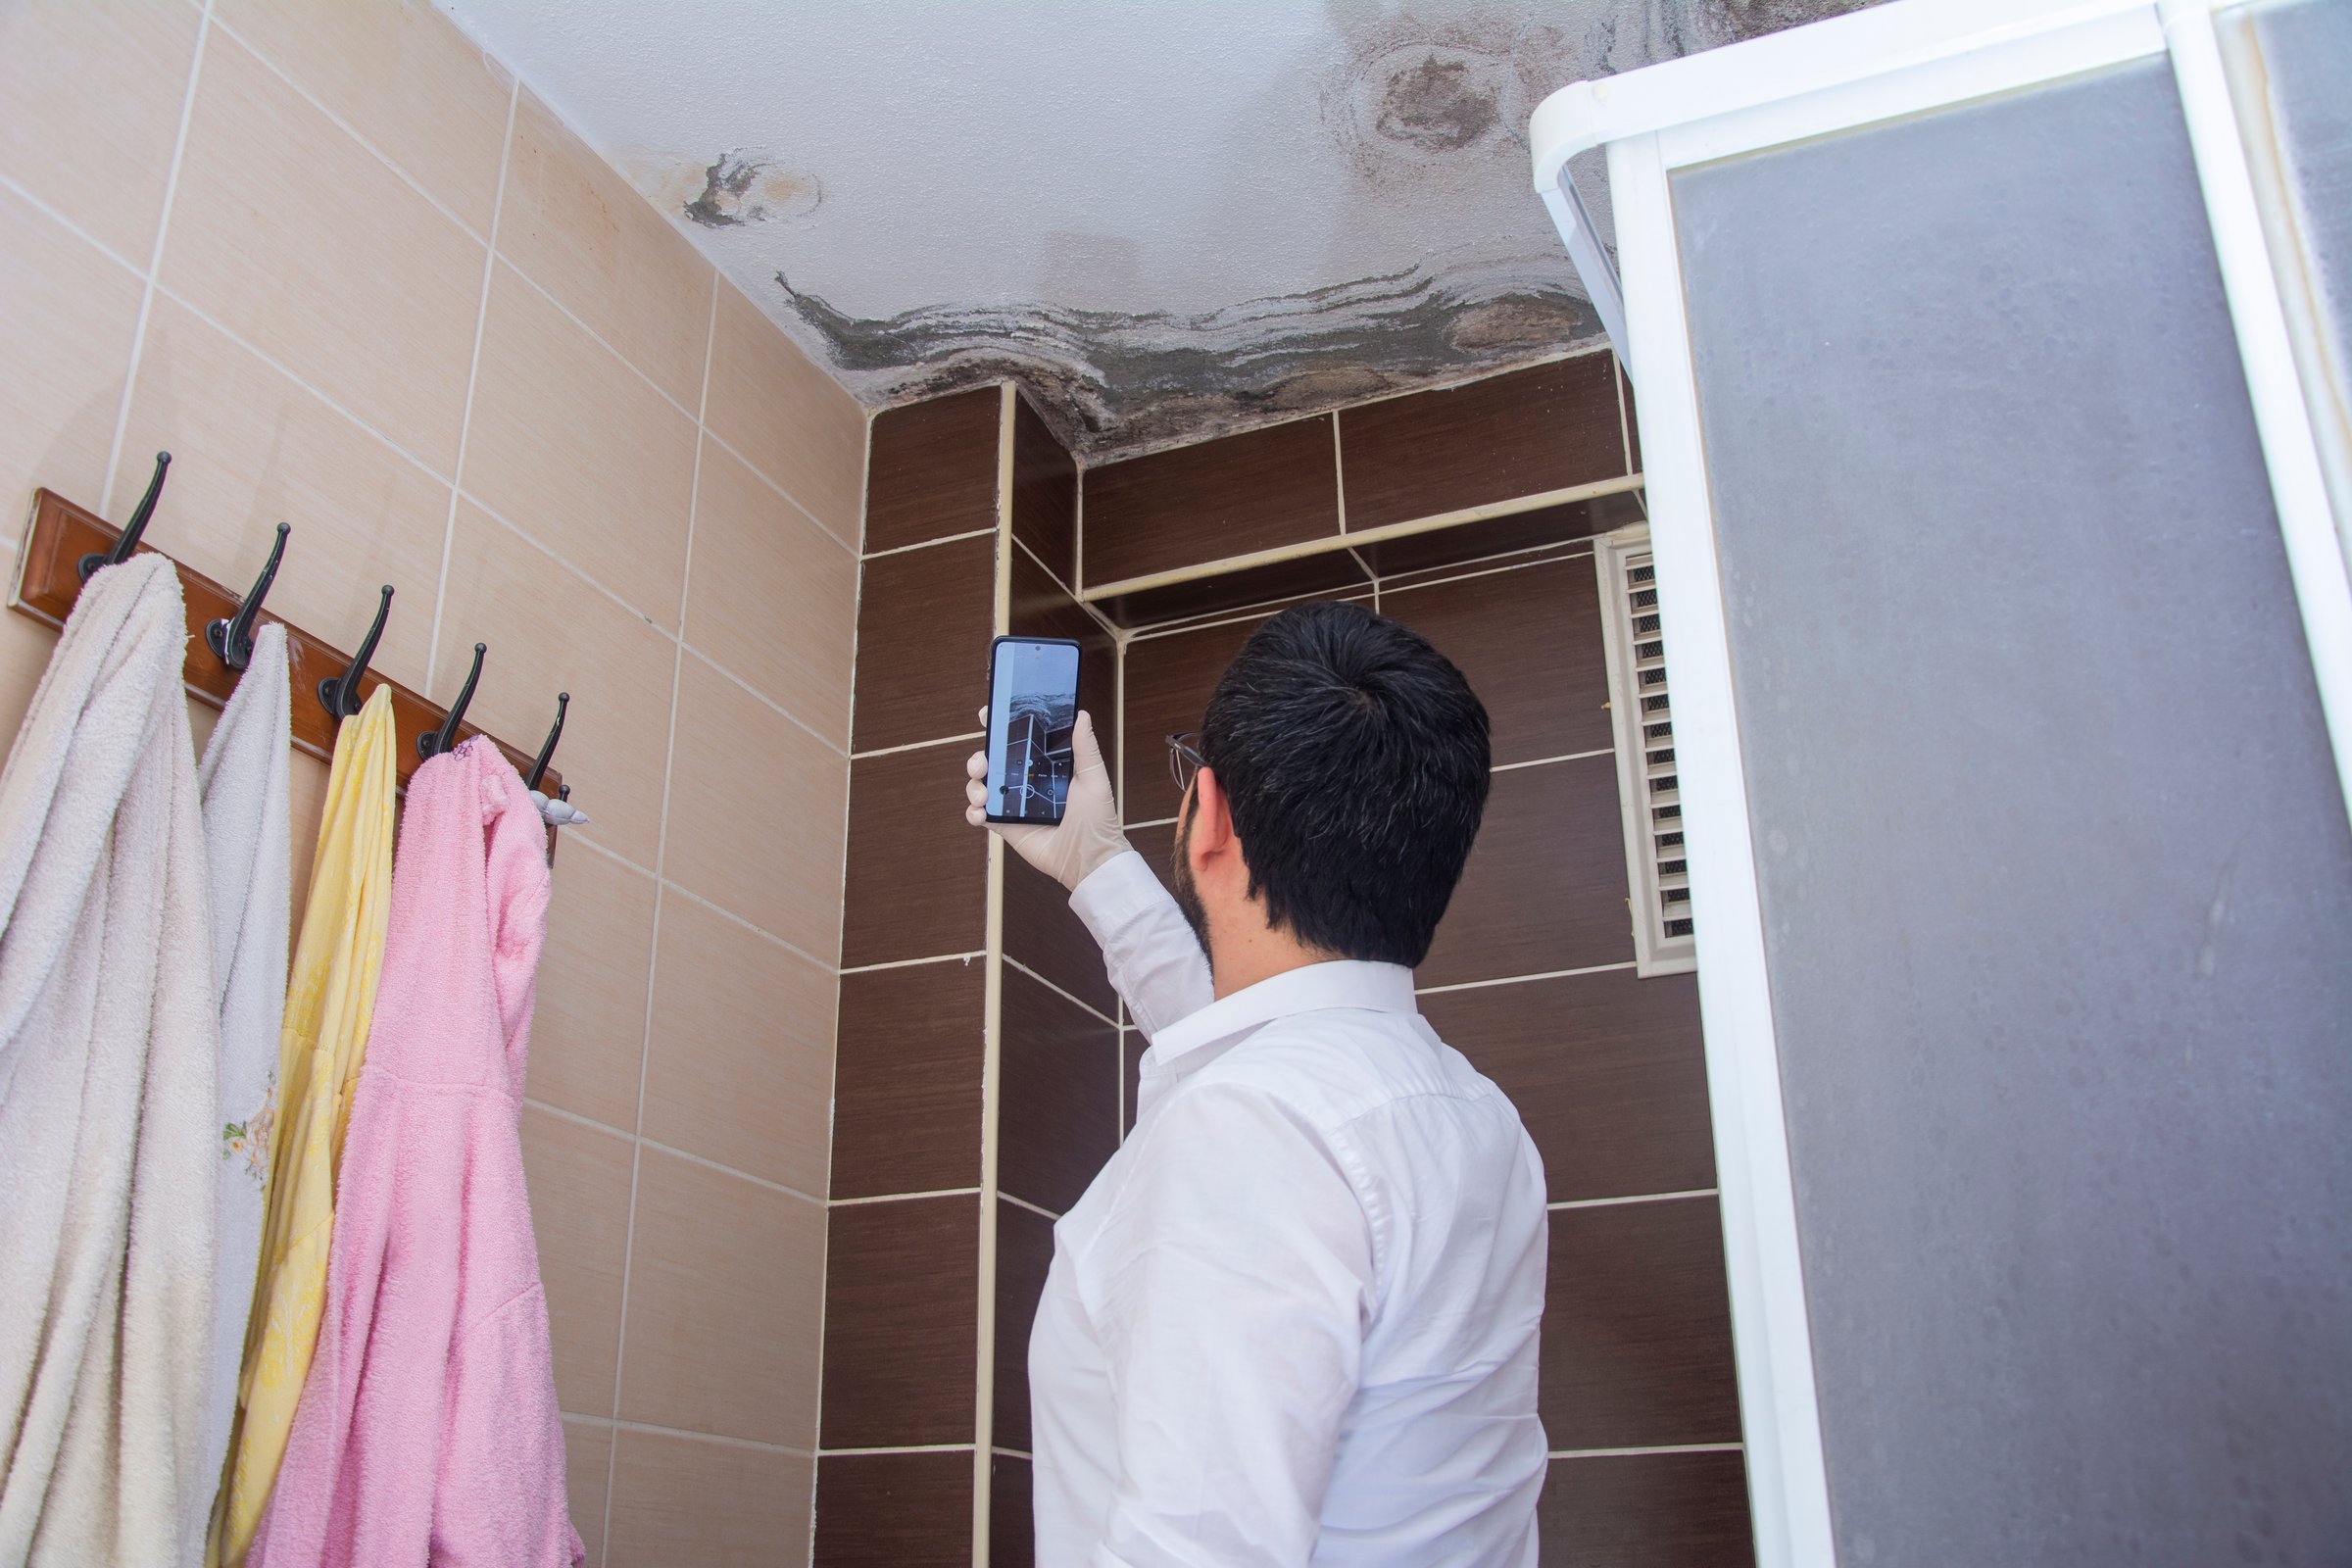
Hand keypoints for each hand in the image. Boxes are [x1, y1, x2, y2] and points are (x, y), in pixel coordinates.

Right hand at [965, 707, 1128, 890]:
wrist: (1089, 860)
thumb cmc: (1097, 820)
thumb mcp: (1093, 779)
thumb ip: (1085, 748)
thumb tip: (1081, 714)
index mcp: (1044, 766)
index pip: (1017, 741)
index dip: (998, 727)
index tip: (986, 716)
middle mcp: (1025, 782)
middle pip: (991, 761)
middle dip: (978, 757)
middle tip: (982, 762)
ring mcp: (1013, 804)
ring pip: (981, 786)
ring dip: (974, 785)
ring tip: (983, 794)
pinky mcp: (1005, 826)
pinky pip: (979, 815)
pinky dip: (972, 812)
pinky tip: (979, 812)